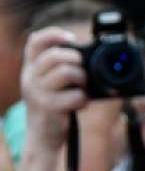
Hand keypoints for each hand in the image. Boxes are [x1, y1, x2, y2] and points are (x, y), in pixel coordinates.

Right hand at [20, 28, 86, 148]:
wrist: (42, 136)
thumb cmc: (54, 104)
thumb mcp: (50, 83)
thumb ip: (60, 67)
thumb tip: (87, 53)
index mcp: (31, 67)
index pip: (35, 41)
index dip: (53, 34)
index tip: (71, 38)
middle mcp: (30, 77)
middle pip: (54, 55)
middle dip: (76, 59)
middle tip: (82, 70)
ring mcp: (38, 93)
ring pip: (66, 72)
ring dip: (82, 78)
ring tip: (83, 87)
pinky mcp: (49, 107)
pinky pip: (74, 96)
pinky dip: (83, 99)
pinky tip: (81, 103)